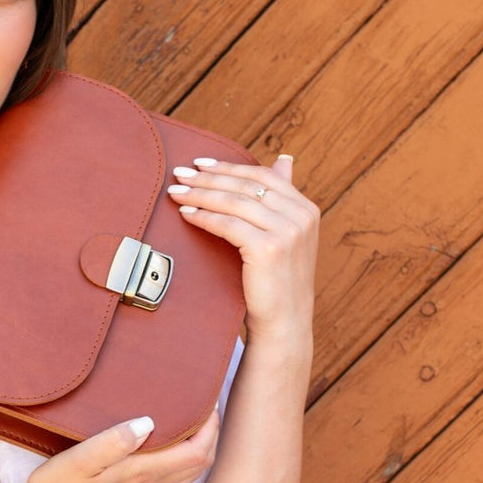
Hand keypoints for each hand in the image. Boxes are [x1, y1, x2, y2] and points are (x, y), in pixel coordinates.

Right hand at [13, 410, 219, 482]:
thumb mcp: (78, 461)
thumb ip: (114, 441)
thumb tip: (148, 422)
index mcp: (142, 476)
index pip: (196, 453)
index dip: (209, 429)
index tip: (207, 404)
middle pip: (199, 466)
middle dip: (209, 438)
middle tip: (204, 410)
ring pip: (187, 478)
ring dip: (197, 453)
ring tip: (190, 426)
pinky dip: (181, 466)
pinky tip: (166, 452)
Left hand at [167, 154, 319, 342]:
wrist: (284, 323)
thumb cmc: (276, 282)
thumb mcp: (285, 235)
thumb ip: (281, 200)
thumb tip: (284, 159)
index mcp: (306, 209)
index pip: (263, 176)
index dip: (229, 167)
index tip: (200, 163)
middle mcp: (302, 216)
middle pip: (246, 186)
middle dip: (209, 178)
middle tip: (180, 174)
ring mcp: (288, 232)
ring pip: (234, 202)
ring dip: (201, 194)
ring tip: (176, 192)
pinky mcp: (269, 249)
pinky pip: (228, 225)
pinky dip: (204, 217)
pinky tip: (186, 214)